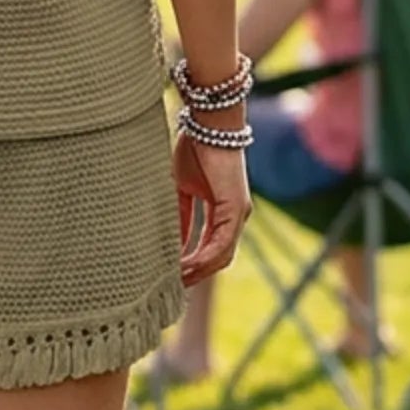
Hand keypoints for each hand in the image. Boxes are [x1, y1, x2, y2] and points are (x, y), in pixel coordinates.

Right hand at [174, 132, 249, 285]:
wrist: (208, 124)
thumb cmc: (194, 147)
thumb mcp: (181, 188)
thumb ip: (179, 215)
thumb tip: (171, 240)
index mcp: (225, 210)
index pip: (212, 246)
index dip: (194, 262)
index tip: (173, 273)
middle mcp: (236, 215)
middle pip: (219, 257)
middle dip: (197, 273)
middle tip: (173, 285)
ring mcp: (239, 213)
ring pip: (222, 255)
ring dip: (200, 270)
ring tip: (176, 280)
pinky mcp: (236, 208)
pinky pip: (221, 243)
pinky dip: (203, 257)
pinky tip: (185, 265)